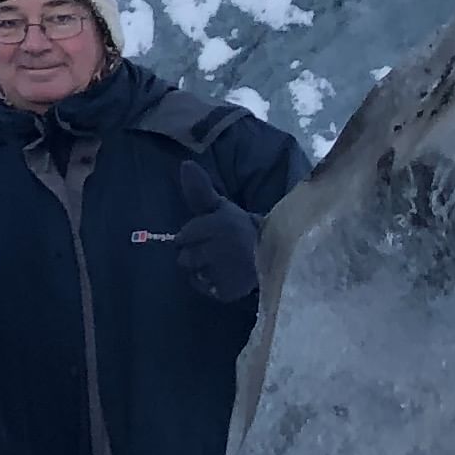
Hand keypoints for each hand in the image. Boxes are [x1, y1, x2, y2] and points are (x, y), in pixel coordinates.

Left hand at [170, 162, 261, 302]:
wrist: (272, 254)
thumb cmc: (238, 228)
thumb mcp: (220, 207)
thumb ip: (200, 190)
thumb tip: (184, 164)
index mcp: (221, 225)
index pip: (183, 237)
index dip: (190, 237)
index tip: (206, 236)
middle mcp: (225, 248)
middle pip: (184, 257)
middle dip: (194, 253)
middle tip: (214, 251)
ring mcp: (229, 272)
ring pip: (192, 273)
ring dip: (201, 269)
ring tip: (220, 263)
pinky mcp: (231, 290)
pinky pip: (203, 288)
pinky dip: (209, 284)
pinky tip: (224, 275)